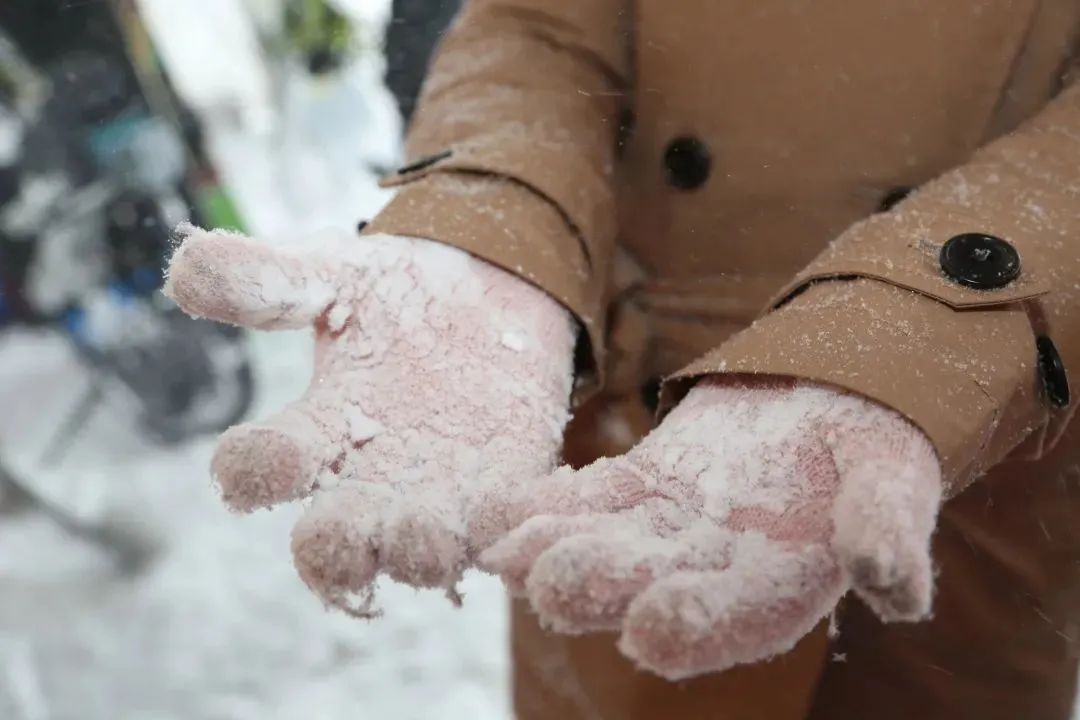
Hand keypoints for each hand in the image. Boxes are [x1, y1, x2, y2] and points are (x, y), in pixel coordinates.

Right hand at [164, 224, 574, 612]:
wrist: (490, 296)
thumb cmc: (395, 293)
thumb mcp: (333, 273)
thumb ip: (268, 277)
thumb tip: (185, 266)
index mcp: (314, 433)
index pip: (261, 469)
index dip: (250, 470)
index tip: (251, 457)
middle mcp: (368, 484)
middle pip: (334, 543)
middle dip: (333, 547)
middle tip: (341, 532)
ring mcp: (438, 499)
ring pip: (421, 555)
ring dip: (421, 552)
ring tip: (427, 533)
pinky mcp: (504, 495)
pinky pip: (503, 532)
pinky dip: (505, 535)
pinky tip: (511, 518)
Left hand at [482, 378, 940, 678]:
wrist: (828, 401)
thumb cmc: (871, 446)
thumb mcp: (896, 475)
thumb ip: (888, 527)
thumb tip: (893, 584)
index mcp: (781, 583)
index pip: (737, 616)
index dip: (697, 624)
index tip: (651, 630)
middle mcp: (711, 571)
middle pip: (651, 584)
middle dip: (602, 586)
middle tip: (552, 584)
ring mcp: (664, 531)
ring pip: (604, 546)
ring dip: (553, 551)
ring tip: (505, 551)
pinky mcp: (633, 489)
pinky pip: (583, 500)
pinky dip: (540, 505)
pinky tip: (491, 510)